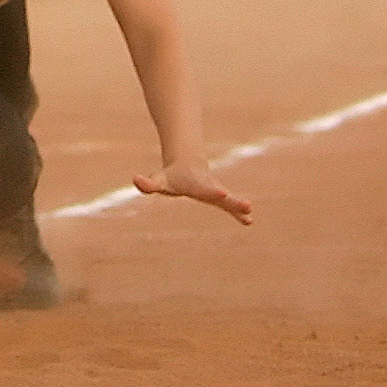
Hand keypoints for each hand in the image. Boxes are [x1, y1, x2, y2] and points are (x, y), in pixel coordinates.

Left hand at [134, 160, 252, 224]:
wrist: (187, 165)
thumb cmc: (171, 176)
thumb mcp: (159, 180)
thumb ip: (148, 183)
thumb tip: (136, 180)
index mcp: (198, 184)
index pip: (206, 189)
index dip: (214, 191)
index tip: (223, 192)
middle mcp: (211, 188)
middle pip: (223, 196)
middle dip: (234, 200)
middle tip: (248, 205)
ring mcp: (218, 194)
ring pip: (230, 201)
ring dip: (240, 207)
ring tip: (250, 215)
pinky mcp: (221, 200)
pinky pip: (232, 208)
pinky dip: (239, 214)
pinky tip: (248, 222)